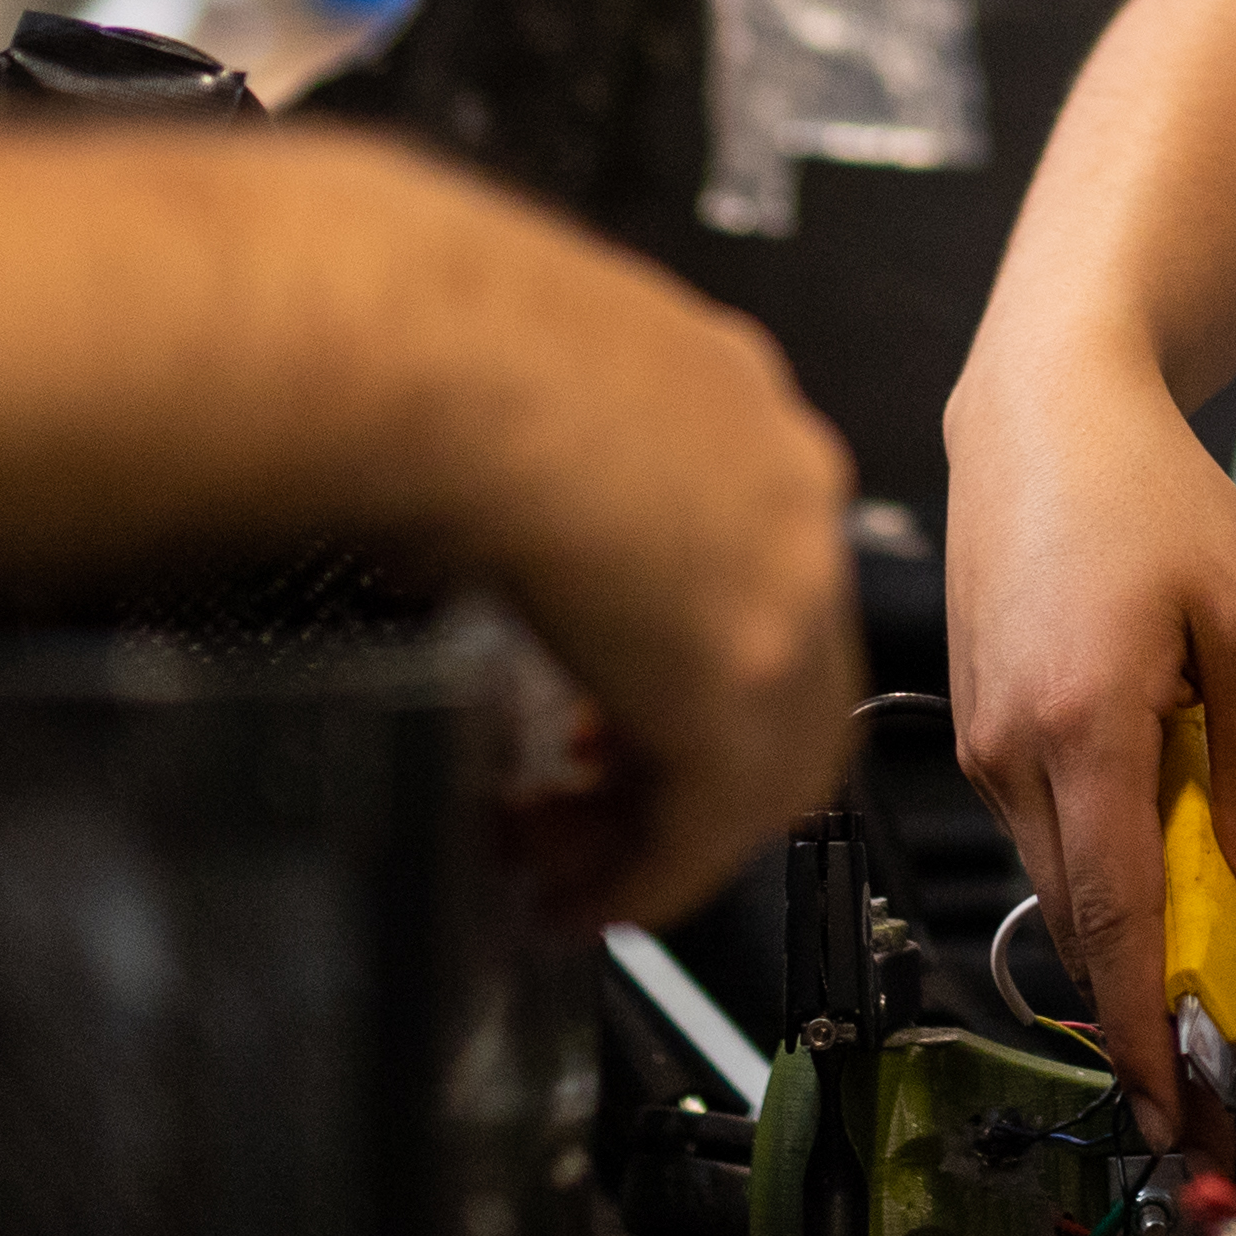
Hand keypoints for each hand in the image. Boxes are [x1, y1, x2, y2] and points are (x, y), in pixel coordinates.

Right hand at [449, 201, 861, 922]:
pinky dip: (648, 876)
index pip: (755, 575)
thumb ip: (524, 474)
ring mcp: (785, 582)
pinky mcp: (742, 674)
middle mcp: (786, 492)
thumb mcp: (519, 399)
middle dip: (684, 759)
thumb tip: (448, 530)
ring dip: (665, 828)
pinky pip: (714, 818)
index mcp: (733, 408)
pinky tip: (576, 895)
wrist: (449, 346)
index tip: (613, 713)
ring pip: (769, 759)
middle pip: (787, 677)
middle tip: (590, 805)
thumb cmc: (447, 341)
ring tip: (564, 863)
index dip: (681, 660)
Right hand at [943, 346, 1235, 1141]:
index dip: (1149, 1031)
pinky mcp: (978, 729)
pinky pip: (1050, 827)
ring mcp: (981, 744)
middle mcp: (1008, 751)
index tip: (1183, 1105)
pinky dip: (1111, 846)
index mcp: (1079, 727)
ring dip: (1142, 909)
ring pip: (1068, 881)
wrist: (1043, 407)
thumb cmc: (1148, 492)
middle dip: (1162, 984)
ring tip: (1228, 872)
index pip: (1114, 925)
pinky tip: (1170, 803)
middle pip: (1089, 923)